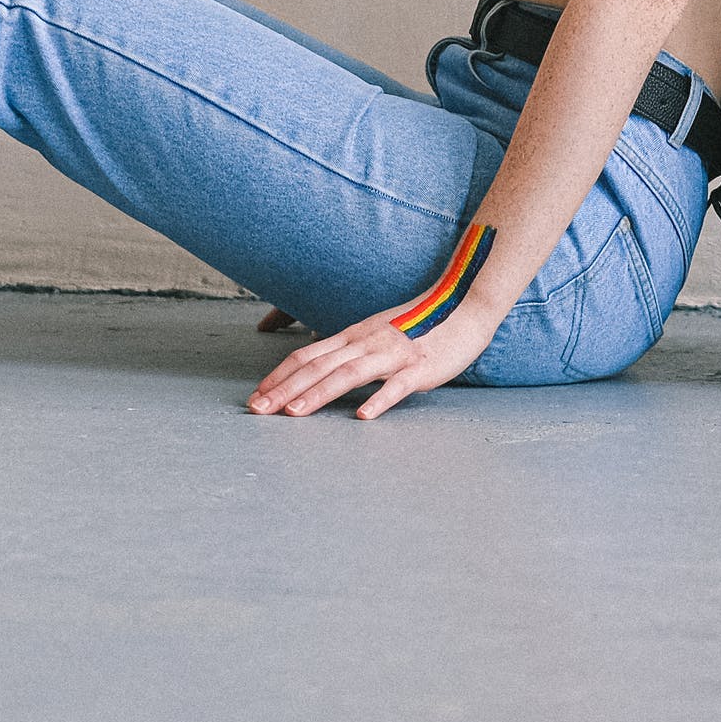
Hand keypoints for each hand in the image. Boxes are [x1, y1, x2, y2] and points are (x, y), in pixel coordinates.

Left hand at [246, 294, 500, 419]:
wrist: (463, 305)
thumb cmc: (418, 324)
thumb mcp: (375, 333)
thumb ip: (349, 349)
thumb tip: (317, 365)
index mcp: (354, 336)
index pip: (307, 356)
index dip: (279, 376)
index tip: (256, 397)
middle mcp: (366, 343)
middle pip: (318, 366)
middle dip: (285, 389)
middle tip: (258, 410)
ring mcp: (392, 354)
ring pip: (348, 374)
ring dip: (318, 394)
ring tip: (293, 413)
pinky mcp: (419, 367)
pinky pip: (396, 386)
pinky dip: (378, 400)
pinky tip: (362, 416)